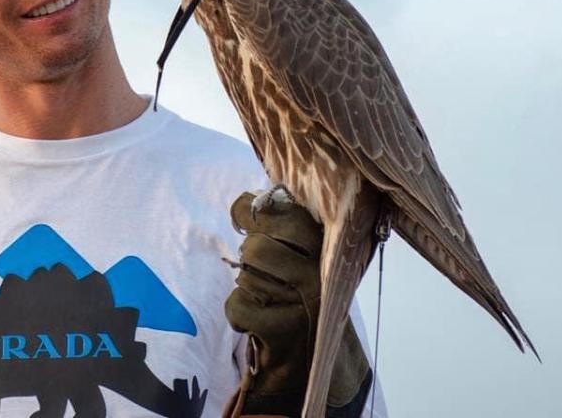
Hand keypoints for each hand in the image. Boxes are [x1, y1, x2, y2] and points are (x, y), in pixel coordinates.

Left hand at [222, 191, 371, 417]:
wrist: (309, 362)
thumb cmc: (299, 297)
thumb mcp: (304, 258)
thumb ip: (284, 227)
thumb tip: (246, 199)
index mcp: (325, 249)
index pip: (285, 214)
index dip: (252, 213)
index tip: (242, 218)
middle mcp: (319, 274)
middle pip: (257, 248)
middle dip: (248, 255)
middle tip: (255, 265)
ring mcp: (304, 303)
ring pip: (246, 276)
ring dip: (245, 286)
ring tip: (263, 297)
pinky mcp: (284, 331)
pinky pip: (238, 306)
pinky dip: (236, 313)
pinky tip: (254, 321)